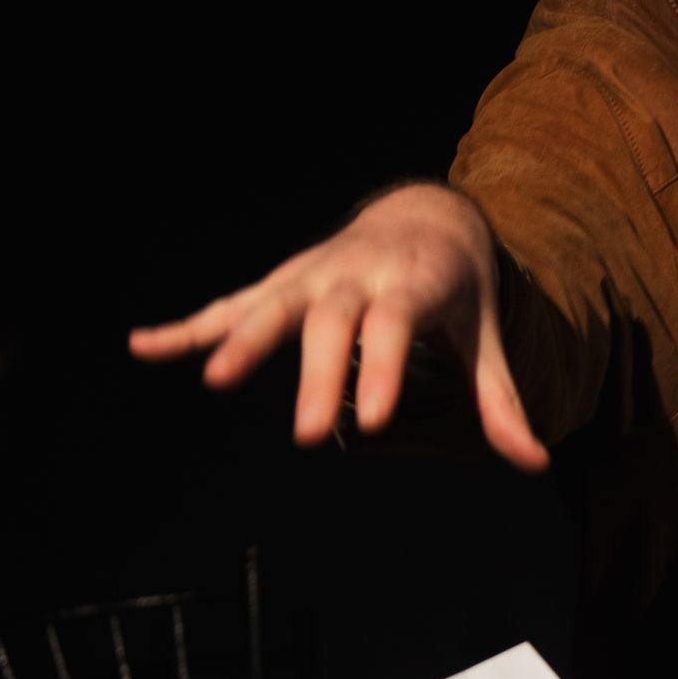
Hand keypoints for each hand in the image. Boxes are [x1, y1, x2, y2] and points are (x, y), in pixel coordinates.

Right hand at [128, 182, 547, 470]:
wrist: (425, 216)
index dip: (384, 370)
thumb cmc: (456, 290)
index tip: (375, 421)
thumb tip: (536, 462)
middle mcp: (356, 274)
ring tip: (212, 380)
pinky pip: (228, 305)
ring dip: (240, 339)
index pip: (396, 327)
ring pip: (270, 305)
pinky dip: (186, 327)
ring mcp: (311, 274)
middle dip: (317, 375)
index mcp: (412, 284)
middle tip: (310, 436)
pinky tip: (141, 346)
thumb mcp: (485, 339)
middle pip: (329, 322)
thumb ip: (501, 401)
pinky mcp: (280, 284)